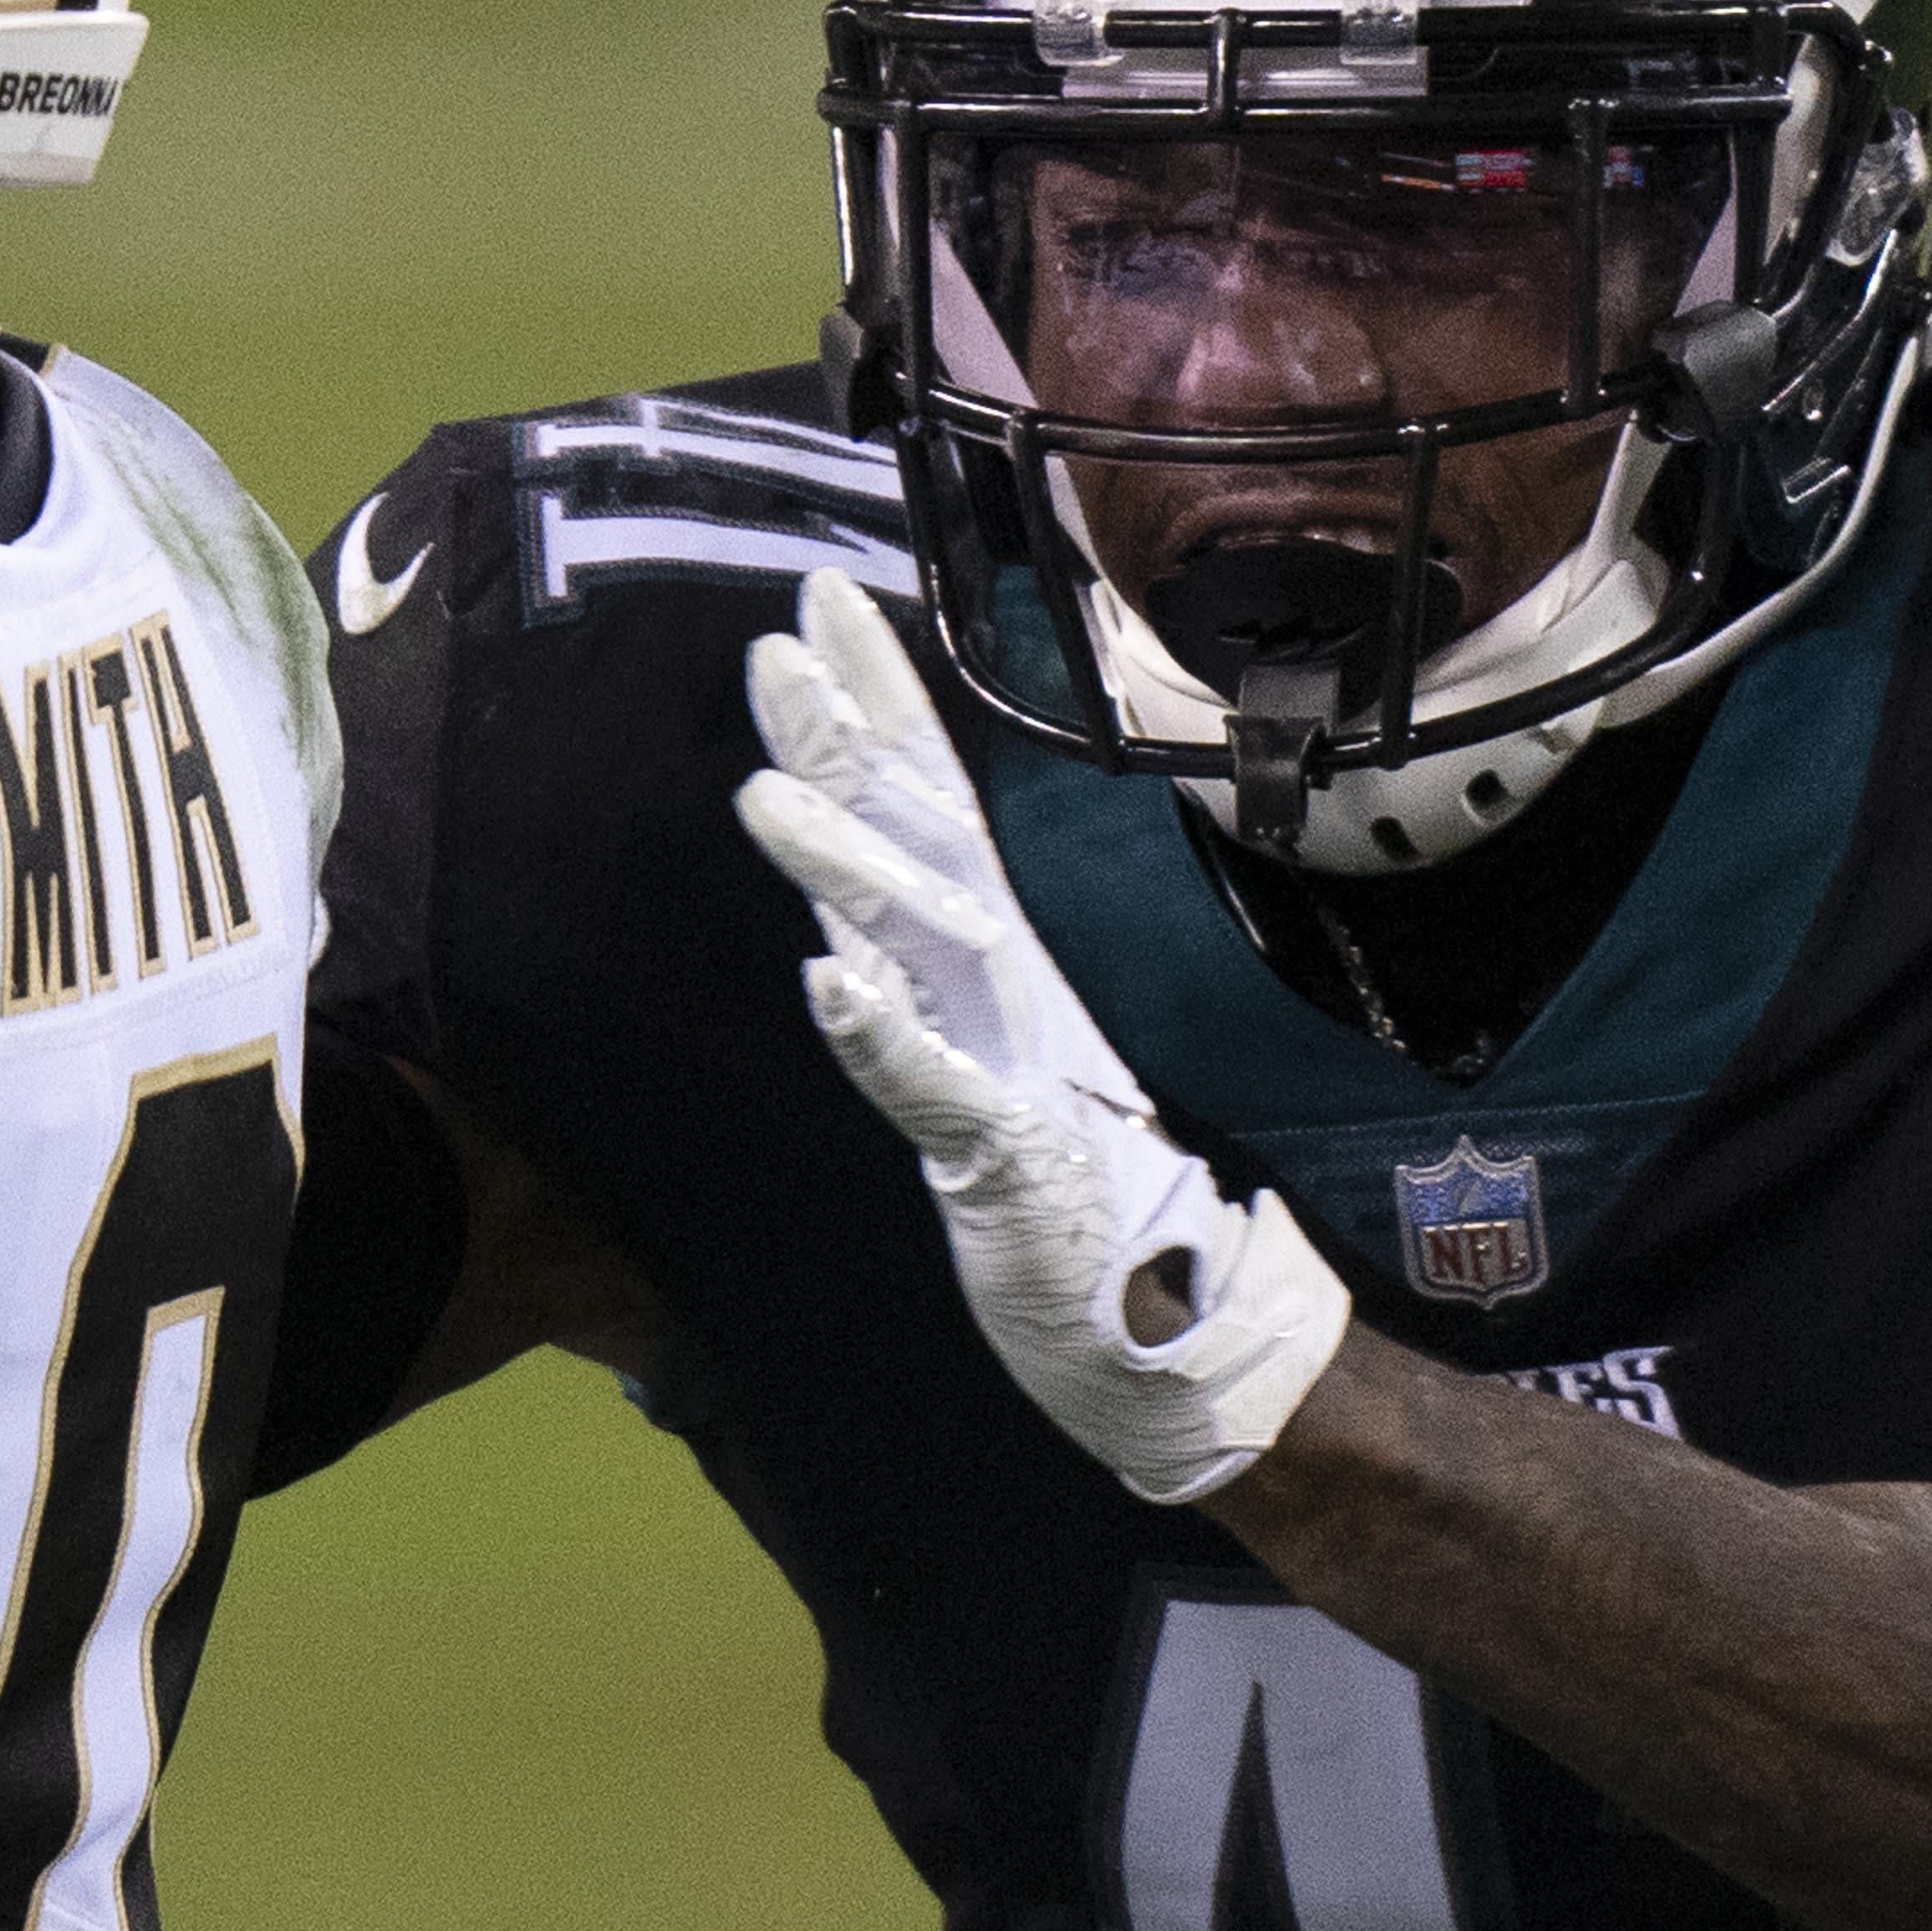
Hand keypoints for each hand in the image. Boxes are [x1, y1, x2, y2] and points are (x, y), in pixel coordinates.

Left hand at [731, 573, 1349, 1504]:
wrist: (1169, 1326)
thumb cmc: (1070, 1180)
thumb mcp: (977, 1048)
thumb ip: (919, 966)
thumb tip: (849, 888)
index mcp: (993, 955)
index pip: (928, 800)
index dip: (877, 700)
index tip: (820, 604)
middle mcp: (1001, 987)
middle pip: (920, 839)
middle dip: (848, 740)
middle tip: (778, 646)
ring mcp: (1008, 1063)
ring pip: (918, 943)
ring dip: (843, 866)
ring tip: (762, 793)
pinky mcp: (1005, 1157)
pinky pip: (936, 1091)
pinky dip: (882, 1040)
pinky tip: (828, 986)